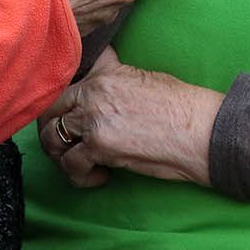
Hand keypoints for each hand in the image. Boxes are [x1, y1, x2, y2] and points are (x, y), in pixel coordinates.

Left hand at [37, 47, 222, 187]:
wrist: (199, 128)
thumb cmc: (180, 106)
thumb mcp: (142, 78)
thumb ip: (114, 77)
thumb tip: (103, 80)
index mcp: (103, 73)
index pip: (64, 81)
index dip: (60, 101)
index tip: (63, 115)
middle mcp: (92, 92)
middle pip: (50, 109)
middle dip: (51, 128)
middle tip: (65, 144)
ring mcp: (93, 118)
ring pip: (52, 137)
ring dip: (60, 155)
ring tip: (79, 163)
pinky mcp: (98, 146)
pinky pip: (70, 164)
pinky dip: (80, 176)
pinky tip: (100, 176)